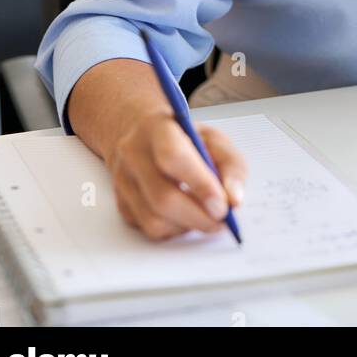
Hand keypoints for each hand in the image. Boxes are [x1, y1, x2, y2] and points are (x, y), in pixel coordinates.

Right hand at [107, 109, 247, 241]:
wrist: (143, 136)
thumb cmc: (183, 137)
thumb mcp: (213, 138)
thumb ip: (231, 165)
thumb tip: (234, 199)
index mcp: (156, 127)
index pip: (173, 157)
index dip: (200, 185)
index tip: (223, 205)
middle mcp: (133, 154)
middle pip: (162, 196)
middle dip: (199, 216)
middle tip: (222, 220)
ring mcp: (123, 181)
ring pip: (154, 220)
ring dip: (188, 226)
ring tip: (206, 216)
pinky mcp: (122, 205)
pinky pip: (149, 229)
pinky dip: (175, 229)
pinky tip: (186, 216)